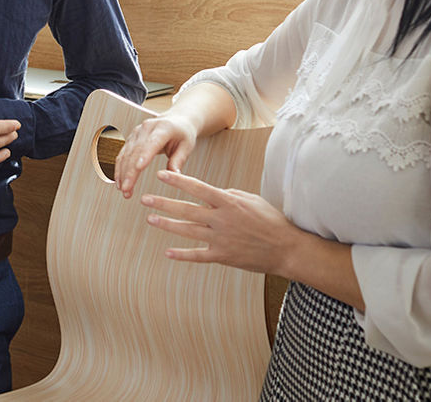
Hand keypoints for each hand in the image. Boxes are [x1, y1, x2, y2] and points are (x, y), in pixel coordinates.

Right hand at [112, 114, 197, 197]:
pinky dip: (119, 168)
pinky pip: (123, 154)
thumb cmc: (182, 133)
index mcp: (163, 128)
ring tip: (123, 190)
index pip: (152, 142)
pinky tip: (119, 181)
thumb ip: (179, 160)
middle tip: (127, 189)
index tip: (138, 168)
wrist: (176, 120)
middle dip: (129, 171)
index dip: (144, 155)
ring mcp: (136, 133)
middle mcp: (147, 128)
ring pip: (126, 154)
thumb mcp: (187, 146)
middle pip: (135, 151)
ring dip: (122, 173)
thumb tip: (174, 176)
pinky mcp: (131, 139)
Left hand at [140, 170, 301, 275]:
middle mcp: (221, 219)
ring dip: (167, 225)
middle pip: (186, 210)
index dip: (177, 181)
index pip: (197, 188)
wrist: (286, 248)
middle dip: (163, 203)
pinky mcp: (223, 256)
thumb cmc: (270, 220)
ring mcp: (221, 239)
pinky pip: (198, 255)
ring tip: (151, 219)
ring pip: (188, 231)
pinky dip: (182, 254)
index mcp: (228, 202)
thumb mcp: (250, 199)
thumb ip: (227, 195)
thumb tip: (209, 193)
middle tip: (144, 199)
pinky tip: (168, 251)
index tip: (160, 175)